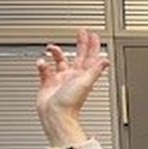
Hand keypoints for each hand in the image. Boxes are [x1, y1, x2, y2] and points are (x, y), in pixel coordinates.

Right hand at [35, 29, 109, 146]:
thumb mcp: (86, 83)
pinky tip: (41, 62)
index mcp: (83, 76)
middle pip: (78, 57)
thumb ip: (95, 70)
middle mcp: (73, 77)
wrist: (55, 115)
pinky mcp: (48, 84)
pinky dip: (42, 65)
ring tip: (52, 47)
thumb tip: (106, 61)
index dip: (92, 46)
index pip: (90, 57)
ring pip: (60, 62)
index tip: (93, 35)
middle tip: (81, 33)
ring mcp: (60, 80)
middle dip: (80, 44)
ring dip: (57, 54)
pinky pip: (45, 71)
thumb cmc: (70, 103)